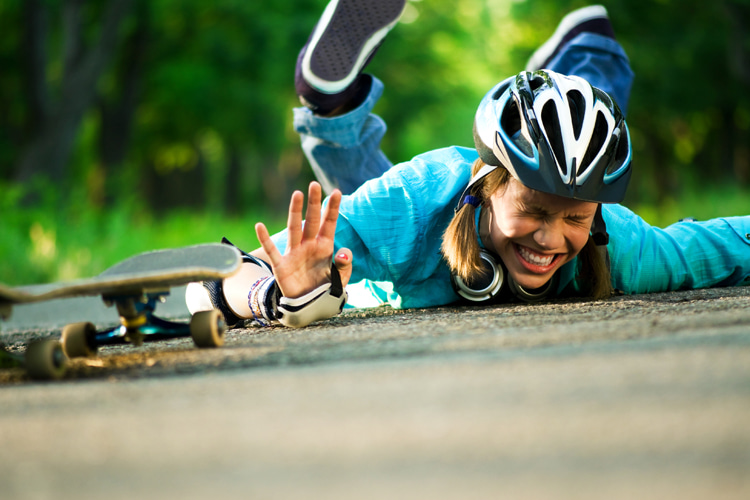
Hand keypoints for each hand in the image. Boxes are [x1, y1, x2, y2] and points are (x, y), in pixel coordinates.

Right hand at [254, 182, 352, 297]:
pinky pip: (272, 250)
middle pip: (311, 220)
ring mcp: (294, 253)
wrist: (308, 307)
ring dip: (295, 212)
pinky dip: (265, 239)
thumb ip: (344, 264)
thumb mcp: (340, 279)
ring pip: (294, 229)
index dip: (333, 209)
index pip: (329, 223)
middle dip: (314, 203)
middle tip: (315, 184)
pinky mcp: (282, 265)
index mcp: (324, 246)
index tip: (338, 192)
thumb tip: (344, 251)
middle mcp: (309, 245)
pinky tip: (260, 226)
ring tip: (297, 195)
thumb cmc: (324, 289)